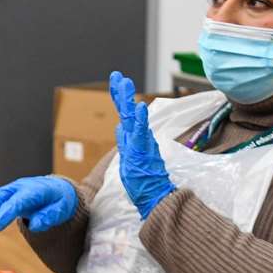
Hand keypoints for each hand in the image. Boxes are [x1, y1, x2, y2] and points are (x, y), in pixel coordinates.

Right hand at [0, 176, 78, 234]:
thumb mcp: (61, 209)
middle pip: (1, 196)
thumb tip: (34, 225)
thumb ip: (48, 217)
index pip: (17, 201)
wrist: (58, 189)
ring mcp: (13, 188)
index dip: (5, 213)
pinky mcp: (8, 193)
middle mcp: (22, 186)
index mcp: (36, 189)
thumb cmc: (59, 200)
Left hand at [110, 71, 174, 218]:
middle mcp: (138, 137)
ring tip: (126, 82)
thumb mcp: (128, 159)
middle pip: (128, 111)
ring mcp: (141, 143)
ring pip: (133, 118)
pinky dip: (141, 120)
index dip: (119, 97)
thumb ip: (125, 142)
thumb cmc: (143, 181)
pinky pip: (142, 133)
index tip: (116, 81)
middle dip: (122, 92)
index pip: (124, 114)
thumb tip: (118, 128)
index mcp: (133, 138)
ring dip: (129, 99)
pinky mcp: (144, 151)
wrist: (156, 197)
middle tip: (117, 75)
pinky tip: (139, 107)